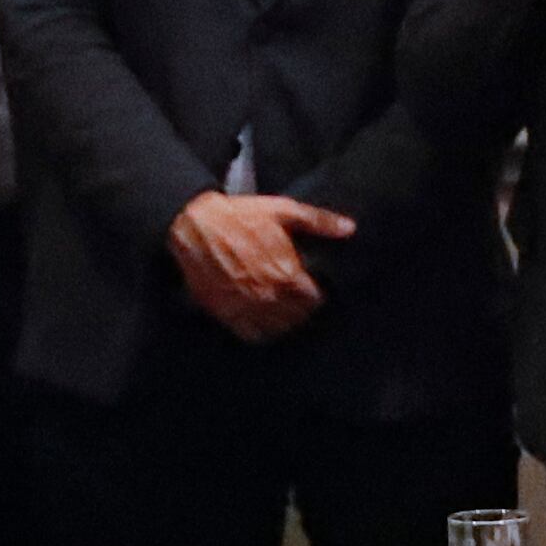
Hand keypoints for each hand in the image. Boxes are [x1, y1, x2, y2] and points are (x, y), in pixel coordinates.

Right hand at [168, 193, 351, 344]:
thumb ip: (318, 221)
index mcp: (286, 273)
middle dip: (301, 310)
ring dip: (284, 323)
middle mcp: (268, 295)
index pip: (314, 300)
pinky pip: (250, 334)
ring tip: (284, 313)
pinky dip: (260, 332)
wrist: (195, 224)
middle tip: (299, 302)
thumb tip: (350, 228)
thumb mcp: (283, 210)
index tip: (313, 291)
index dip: (315, 295)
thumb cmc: (240, 215)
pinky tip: (263, 322)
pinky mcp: (224, 311)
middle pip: (297, 317)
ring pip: (276, 329)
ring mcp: (245, 306)